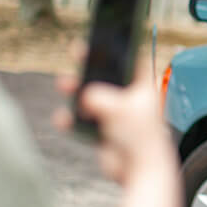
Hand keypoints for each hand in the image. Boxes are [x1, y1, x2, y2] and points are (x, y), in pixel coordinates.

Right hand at [56, 41, 174, 183]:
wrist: (139, 171)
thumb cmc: (141, 137)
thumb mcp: (121, 109)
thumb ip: (100, 97)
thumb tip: (85, 96)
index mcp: (143, 86)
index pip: (131, 58)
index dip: (118, 46)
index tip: (103, 34)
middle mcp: (131, 97)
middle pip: (108, 75)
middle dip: (91, 65)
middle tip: (77, 51)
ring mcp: (117, 114)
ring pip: (93, 96)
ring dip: (77, 90)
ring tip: (63, 84)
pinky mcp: (105, 131)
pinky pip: (84, 120)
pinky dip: (72, 119)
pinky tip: (63, 118)